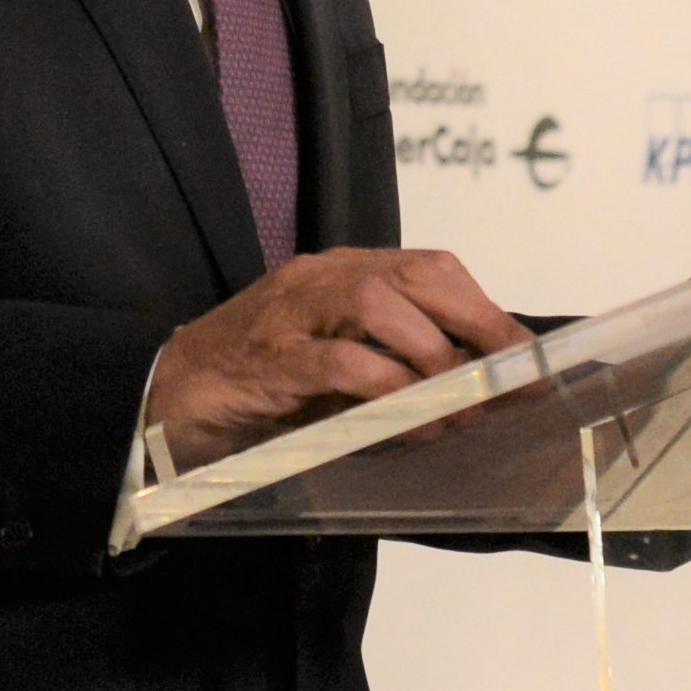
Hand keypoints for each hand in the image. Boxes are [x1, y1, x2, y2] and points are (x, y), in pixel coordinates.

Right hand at [145, 247, 529, 469]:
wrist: (163, 397)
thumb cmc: (254, 385)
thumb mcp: (332, 369)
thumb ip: (389, 368)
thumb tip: (471, 395)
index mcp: (338, 273)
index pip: (429, 269)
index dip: (486, 310)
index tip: (528, 358)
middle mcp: (319, 279)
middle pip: (417, 274)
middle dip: (477, 325)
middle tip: (511, 380)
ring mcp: (290, 314)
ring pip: (379, 304)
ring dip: (431, 357)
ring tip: (454, 407)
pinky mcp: (268, 358)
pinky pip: (337, 360)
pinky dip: (384, 387)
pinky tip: (408, 421)